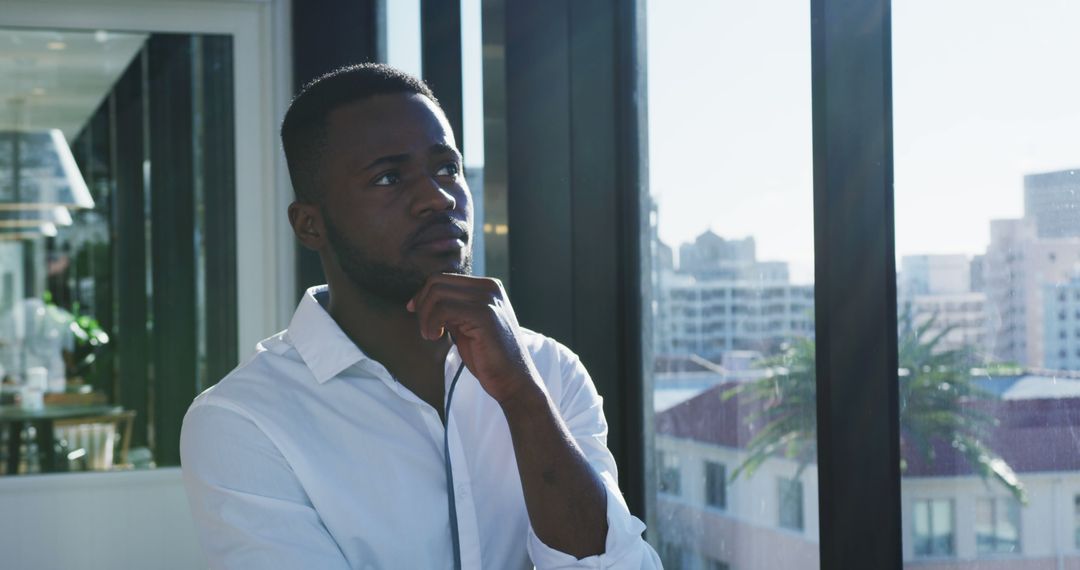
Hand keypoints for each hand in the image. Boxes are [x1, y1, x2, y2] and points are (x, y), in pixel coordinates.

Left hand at [406, 274, 536, 403]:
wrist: (513, 380)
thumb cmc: (487, 356)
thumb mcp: (467, 324)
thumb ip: (452, 308)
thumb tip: (421, 297)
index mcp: (487, 286)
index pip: (442, 278)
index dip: (422, 296)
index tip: (415, 312)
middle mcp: (490, 287)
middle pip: (436, 282)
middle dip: (422, 305)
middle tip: (425, 330)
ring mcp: (488, 299)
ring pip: (437, 294)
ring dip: (425, 317)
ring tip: (431, 336)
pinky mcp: (484, 315)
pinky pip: (443, 309)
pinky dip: (432, 323)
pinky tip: (437, 337)